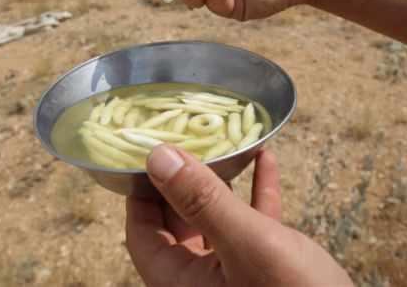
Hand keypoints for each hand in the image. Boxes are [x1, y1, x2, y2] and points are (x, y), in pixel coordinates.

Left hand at [126, 146, 352, 286]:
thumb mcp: (248, 244)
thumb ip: (202, 202)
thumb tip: (157, 157)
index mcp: (180, 282)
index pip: (142, 231)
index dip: (140, 190)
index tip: (149, 150)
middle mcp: (200, 281)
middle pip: (177, 222)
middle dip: (183, 178)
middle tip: (188, 135)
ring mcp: (234, 276)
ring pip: (216, 220)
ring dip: (222, 182)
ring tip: (226, 141)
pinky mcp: (266, 271)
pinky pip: (252, 226)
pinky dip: (257, 195)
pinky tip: (266, 160)